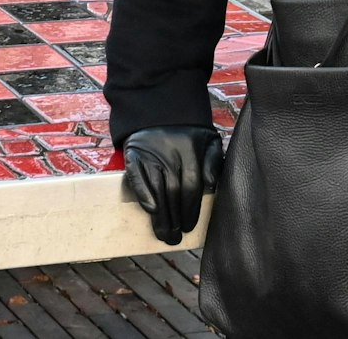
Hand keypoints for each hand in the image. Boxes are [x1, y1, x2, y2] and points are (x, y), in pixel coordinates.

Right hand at [121, 125, 221, 245]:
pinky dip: (142, 193)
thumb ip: (213, 162)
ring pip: (156, 188)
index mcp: (190, 150)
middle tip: (173, 239)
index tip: (189, 228)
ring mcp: (150, 153)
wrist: (159, 109)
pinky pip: (136, 176)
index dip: (191, 209)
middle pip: (173, 192)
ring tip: (162, 234)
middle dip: (174, 219)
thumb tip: (211, 184)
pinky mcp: (133, 154)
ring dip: (159, 215)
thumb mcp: (209, 141)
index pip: (191, 186)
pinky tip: (149, 210)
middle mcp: (170, 152)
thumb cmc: (189, 133)